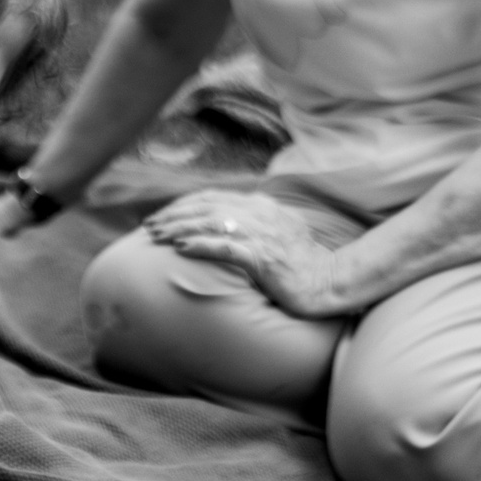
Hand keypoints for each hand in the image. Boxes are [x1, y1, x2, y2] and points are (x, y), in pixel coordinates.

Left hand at [142, 190, 338, 318]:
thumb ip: (254, 223)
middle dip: (173, 216)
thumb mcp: (277, 232)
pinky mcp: (265, 258)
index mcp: (262, 206)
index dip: (183, 205)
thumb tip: (224, 225)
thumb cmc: (302, 263)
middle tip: (149, 226)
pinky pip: (226, 248)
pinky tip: (181, 249)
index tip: (161, 215)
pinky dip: (201, 246)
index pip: (213, 198)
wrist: (331, 282)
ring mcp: (263, 235)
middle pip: (206, 208)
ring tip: (157, 236)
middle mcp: (260, 215)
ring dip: (179, 229)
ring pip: (211, 224)